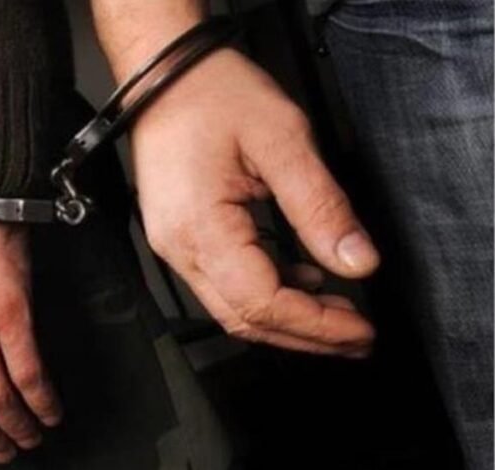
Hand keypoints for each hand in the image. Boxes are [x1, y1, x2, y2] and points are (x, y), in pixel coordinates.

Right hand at [131, 49, 379, 355]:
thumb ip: (321, 207)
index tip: (360, 329)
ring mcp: (174, 245)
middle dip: (306, 335)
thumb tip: (356, 261)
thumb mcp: (282, 140)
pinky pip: (222, 282)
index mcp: (201, 227)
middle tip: (357, 337)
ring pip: (232, 307)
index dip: (316, 325)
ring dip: (287, 318)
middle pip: (245, 319)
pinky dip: (264, 292)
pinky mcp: (179, 236)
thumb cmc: (213, 94)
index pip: (262, 303)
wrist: (164, 75)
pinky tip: (299, 278)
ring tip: (337, 313)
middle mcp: (179, 247)